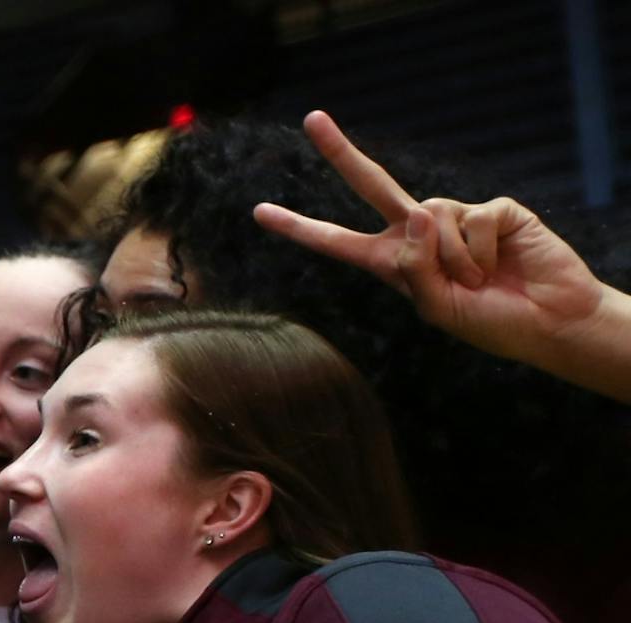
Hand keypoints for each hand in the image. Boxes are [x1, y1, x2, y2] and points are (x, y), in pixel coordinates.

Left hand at [253, 110, 608, 374]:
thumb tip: (416, 211)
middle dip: (341, 153)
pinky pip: (471, 221)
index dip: (299, 228)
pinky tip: (500, 263)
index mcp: (393, 263)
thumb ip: (414, 268)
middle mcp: (418, 232)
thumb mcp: (436, 308)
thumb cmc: (489, 322)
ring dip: (454, 259)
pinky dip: (481, 251)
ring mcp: (455, 216)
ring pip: (431, 219)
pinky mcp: (493, 208)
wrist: (546, 321)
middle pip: (374, 186)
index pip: (337, 242)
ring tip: (480, 280)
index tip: (259, 212)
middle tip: (311, 118)